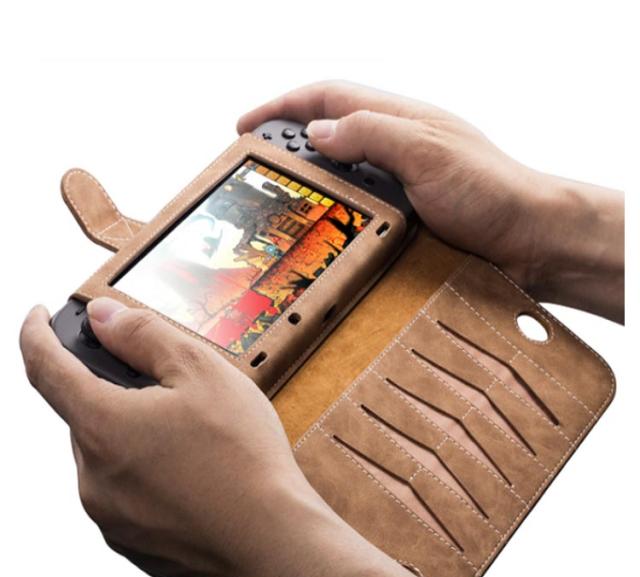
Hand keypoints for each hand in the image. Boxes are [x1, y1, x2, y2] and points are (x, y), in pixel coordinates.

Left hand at [19, 298, 482, 576]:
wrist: (274, 541)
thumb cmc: (243, 456)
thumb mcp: (201, 371)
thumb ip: (144, 334)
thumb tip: (103, 315)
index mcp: (101, 426)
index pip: (44, 367)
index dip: (36, 334)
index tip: (37, 317)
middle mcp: (91, 476)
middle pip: (85, 412)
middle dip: (114, 390)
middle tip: (167, 386)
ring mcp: (108, 516)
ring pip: (106, 453)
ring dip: (133, 431)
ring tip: (194, 436)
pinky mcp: (130, 542)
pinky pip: (124, 491)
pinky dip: (145, 470)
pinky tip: (194, 471)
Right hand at [239, 81, 623, 321]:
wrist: (531, 237)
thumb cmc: (491, 190)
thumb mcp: (426, 152)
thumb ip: (372, 134)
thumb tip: (317, 132)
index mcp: (398, 119)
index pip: (327, 98)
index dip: (282, 105)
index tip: (244, 125)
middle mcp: (394, 146)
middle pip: (326, 132)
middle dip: (285, 143)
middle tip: (253, 170)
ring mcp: (399, 180)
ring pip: (339, 173)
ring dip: (307, 181)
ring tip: (278, 202)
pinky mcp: (405, 214)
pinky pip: (358, 206)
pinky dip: (333, 211)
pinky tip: (322, 227)